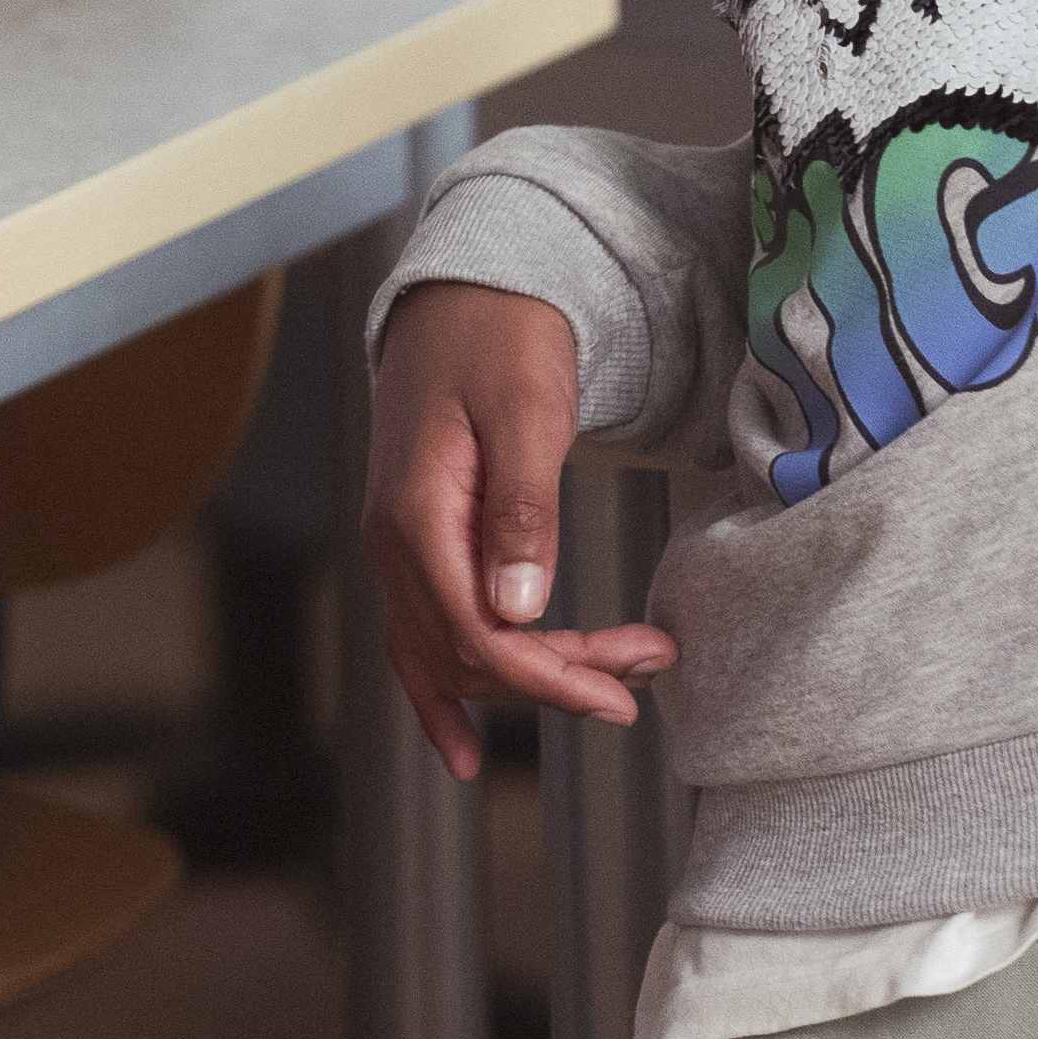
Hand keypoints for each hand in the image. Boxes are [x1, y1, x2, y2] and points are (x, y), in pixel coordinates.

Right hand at [361, 275, 672, 782]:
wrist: (465, 295)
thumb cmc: (498, 340)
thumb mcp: (526, 414)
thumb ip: (522, 511)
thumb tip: (519, 608)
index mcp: (415, 514)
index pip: (475, 634)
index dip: (547, 677)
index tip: (618, 693)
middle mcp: (393, 540)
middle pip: (468, 652)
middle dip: (557, 676)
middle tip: (643, 670)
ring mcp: (399, 543)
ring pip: (452, 650)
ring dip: (529, 678)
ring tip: (613, 682)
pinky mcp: (417, 540)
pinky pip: (422, 634)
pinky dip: (443, 690)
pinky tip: (458, 743)